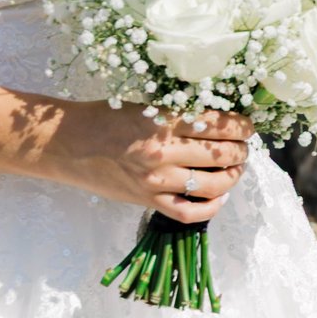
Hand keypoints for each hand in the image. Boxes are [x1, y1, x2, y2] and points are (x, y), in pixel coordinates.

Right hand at [47, 103, 253, 223]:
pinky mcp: (147, 201)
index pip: (218, 124)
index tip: (248, 126)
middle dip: (241, 150)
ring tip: (235, 168)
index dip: (241, 126)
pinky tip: (219, 197)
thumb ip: (179, 114)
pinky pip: (189, 213)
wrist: (68, 143)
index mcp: (163, 120)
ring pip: (212, 185)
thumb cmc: (106, 117)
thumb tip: (219, 122)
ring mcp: (155, 181)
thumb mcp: (146, 104)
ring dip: (232, 176)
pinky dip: (211, 208)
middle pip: (221, 154)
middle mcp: (163, 152)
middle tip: (245, 146)